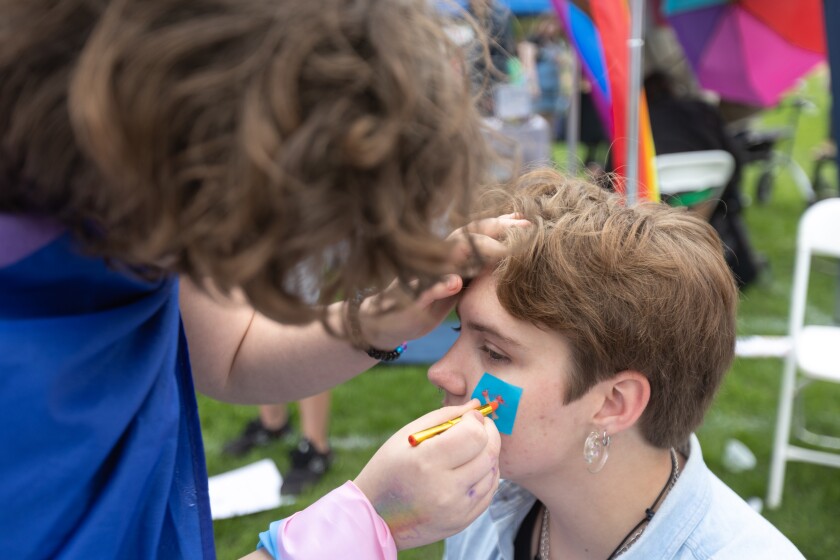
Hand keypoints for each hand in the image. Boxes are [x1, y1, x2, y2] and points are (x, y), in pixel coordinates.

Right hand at [354, 400, 500, 549]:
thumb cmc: (388, 469)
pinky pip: (489, 492)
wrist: (376, 517)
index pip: (473, 435)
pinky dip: (487, 475)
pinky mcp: (463, 521)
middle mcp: (445, 488)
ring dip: (489, 454)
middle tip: (481, 426)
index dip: (477, 420)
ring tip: (473, 447)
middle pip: (488, 453)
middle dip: (490, 433)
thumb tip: (476, 406)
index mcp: (426, 462)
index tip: (471, 416)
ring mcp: (456, 509)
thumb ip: (444, 417)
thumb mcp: (406, 437)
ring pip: (492, 472)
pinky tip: (473, 467)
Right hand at [359, 214, 529, 349]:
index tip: (524, 220)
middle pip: (465, 238)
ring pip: (446, 259)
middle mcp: (435, 260)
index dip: (498, 225)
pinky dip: (439, 285)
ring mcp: (422, 277)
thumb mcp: (456, 282)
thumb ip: (474, 267)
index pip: (474, 234)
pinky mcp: (410, 298)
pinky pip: (424, 289)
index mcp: (448, 256)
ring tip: (497, 249)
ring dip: (471, 252)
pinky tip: (454, 282)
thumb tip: (507, 253)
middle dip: (493, 232)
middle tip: (521, 229)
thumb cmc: (426, 299)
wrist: (386, 321)